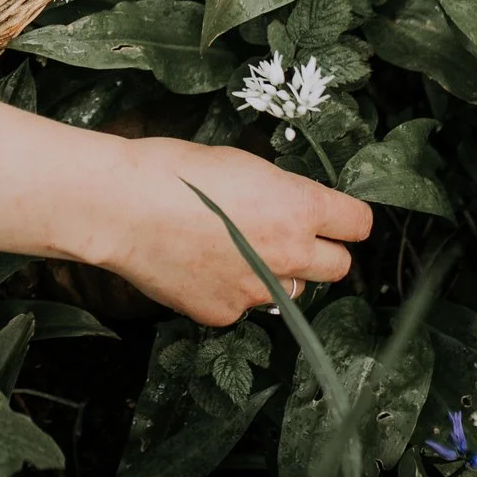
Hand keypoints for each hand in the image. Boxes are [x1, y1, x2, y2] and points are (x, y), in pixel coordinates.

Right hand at [0, 88, 371, 326]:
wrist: (118, 206)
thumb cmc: (172, 170)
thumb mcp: (240, 162)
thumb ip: (279, 190)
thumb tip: (291, 202)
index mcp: (299, 207)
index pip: (358, 224)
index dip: (344, 218)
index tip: (333, 216)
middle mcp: (288, 254)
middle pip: (339, 267)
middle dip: (319, 251)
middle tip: (287, 235)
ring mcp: (257, 291)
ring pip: (293, 291)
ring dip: (277, 274)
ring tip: (234, 250)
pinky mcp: (224, 313)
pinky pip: (245, 306)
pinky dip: (231, 290)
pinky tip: (200, 266)